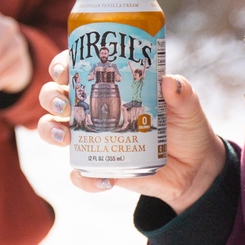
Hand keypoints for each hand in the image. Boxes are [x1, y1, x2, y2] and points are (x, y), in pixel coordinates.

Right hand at [37, 50, 226, 213]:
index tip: (63, 70)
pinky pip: (80, 174)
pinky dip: (84, 178)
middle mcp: (94, 109)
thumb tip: (170, 83)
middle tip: (64, 104)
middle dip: (51, 97)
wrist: (193, 167)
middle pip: (56, 97)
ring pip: (54, 131)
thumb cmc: (185, 126)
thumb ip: (182, 93)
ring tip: (66, 138)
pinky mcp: (100, 167)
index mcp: (110, 85)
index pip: (77, 68)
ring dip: (51, 131)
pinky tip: (104, 179)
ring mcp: (93, 139)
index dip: (62, 65)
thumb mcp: (187, 106)